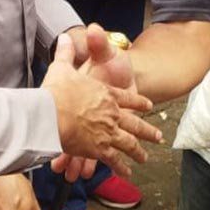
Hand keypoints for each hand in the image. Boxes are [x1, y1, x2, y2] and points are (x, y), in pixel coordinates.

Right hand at [52, 24, 141, 181]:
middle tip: (158, 136)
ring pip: (129, 143)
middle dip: (147, 130)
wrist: (51, 113)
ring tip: (144, 158)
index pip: (128, 97)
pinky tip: (127, 173)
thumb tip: (65, 36)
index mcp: (106, 94)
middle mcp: (112, 113)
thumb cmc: (56, 90)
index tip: (148, 105)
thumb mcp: (62, 66)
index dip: (138, 101)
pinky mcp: (99, 149)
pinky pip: (114, 160)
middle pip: (135, 123)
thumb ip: (66, 52)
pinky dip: (120, 167)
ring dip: (138, 151)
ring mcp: (108, 132)